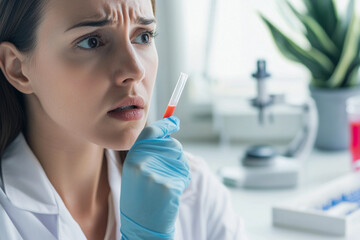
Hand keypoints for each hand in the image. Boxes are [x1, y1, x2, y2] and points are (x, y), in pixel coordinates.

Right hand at [120, 116, 190, 239]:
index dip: (165, 125)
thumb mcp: (136, 172)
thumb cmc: (140, 198)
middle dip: (176, 155)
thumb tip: (167, 133)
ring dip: (180, 169)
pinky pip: (184, 175)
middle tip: (167, 172)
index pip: (151, 132)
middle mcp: (142, 164)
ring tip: (166, 185)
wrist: (141, 226)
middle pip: (172, 144)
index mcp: (132, 158)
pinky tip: (171, 194)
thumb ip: (148, 153)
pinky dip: (182, 182)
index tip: (174, 121)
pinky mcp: (169, 186)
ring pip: (181, 159)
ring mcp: (155, 175)